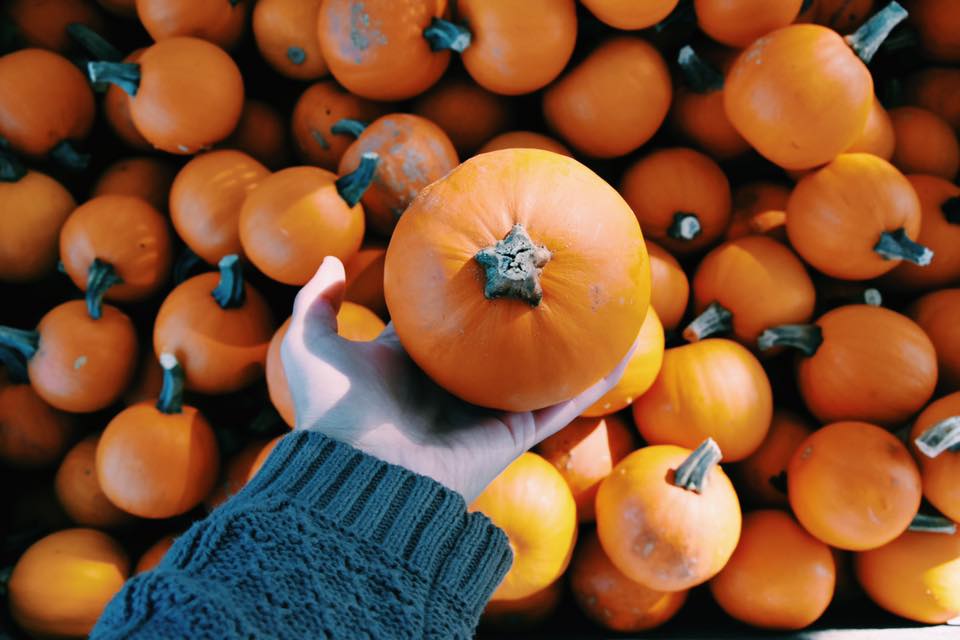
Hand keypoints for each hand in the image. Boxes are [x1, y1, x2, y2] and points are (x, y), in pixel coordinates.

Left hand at [281, 257, 635, 502]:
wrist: (363, 474)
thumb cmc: (336, 409)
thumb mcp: (312, 347)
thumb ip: (317, 303)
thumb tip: (334, 260)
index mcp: (412, 362)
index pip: (446, 319)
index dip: (466, 288)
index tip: (487, 252)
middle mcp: (453, 385)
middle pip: (498, 342)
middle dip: (521, 312)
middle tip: (548, 270)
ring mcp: (484, 410)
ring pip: (537, 372)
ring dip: (567, 345)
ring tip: (598, 308)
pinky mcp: (512, 433)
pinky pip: (559, 404)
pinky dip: (589, 382)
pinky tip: (616, 351)